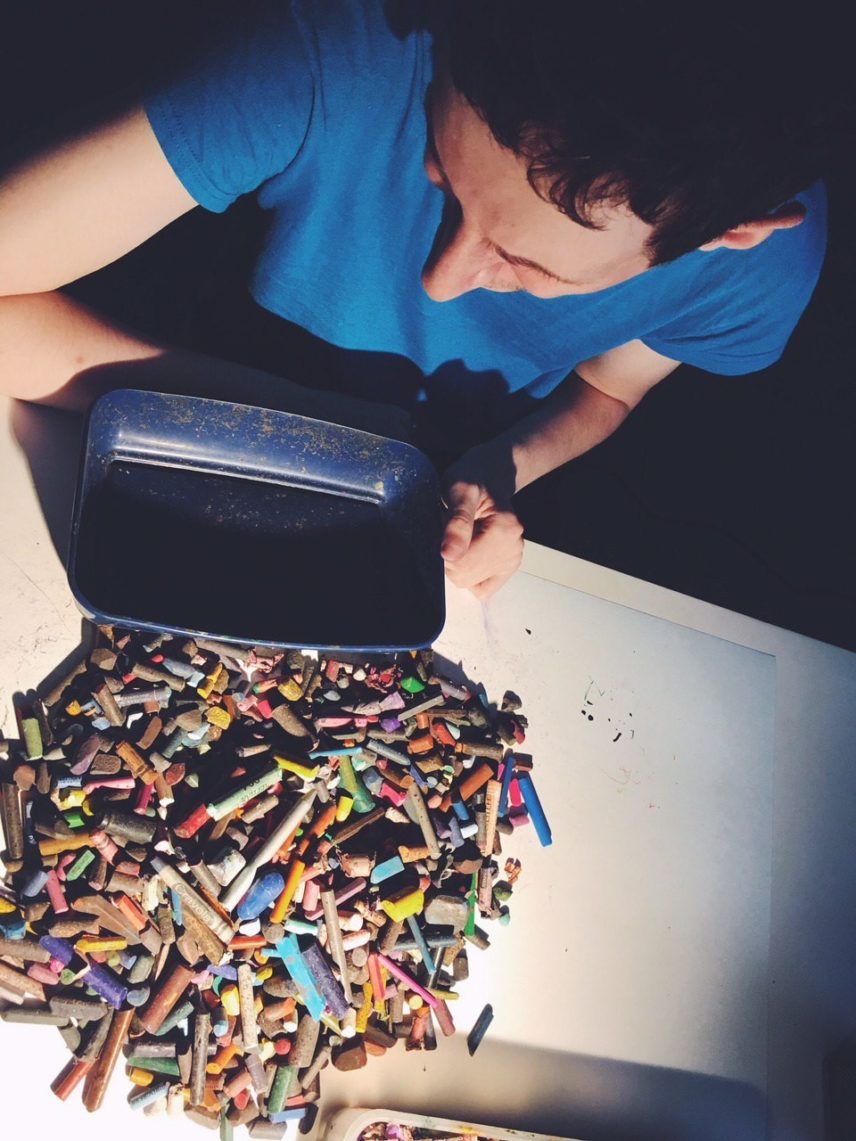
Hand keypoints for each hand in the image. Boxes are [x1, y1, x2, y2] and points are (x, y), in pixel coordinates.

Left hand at [441, 445, 523, 599]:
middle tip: (452, 530)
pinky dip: (470, 575)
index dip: (442, 549)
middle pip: (464, 577)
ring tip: (462, 536)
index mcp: (504, 531)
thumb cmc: (471, 478)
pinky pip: (481, 588)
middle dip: (450, 556)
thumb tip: (449, 554)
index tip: (445, 525)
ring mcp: (513, 560)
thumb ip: (456, 522)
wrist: (490, 475)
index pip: (460, 565)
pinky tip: (469, 552)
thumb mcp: (458, 490)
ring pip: (469, 583)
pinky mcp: (508, 567)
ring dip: (458, 562)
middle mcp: (514, 548)